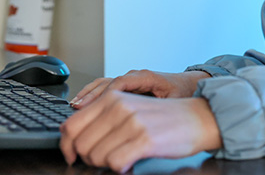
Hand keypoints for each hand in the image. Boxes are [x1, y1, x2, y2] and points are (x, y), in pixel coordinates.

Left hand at [59, 90, 221, 171]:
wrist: (198, 118)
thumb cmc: (163, 118)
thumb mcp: (129, 108)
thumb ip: (103, 117)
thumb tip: (74, 137)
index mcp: (112, 98)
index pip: (71, 125)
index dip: (66, 145)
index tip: (72, 155)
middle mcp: (119, 107)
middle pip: (80, 144)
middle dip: (88, 158)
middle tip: (104, 159)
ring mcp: (132, 123)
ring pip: (96, 156)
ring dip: (105, 164)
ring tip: (121, 157)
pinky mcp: (145, 140)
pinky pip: (115, 163)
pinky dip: (120, 168)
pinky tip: (130, 162)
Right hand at [71, 70, 209, 107]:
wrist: (188, 85)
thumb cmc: (182, 93)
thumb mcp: (173, 100)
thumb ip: (158, 106)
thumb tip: (145, 117)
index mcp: (145, 77)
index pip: (121, 83)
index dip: (106, 95)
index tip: (95, 106)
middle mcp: (133, 76)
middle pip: (107, 82)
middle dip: (91, 96)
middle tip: (76, 108)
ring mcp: (128, 81)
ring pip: (103, 84)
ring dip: (88, 95)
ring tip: (74, 107)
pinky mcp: (126, 88)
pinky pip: (105, 88)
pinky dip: (92, 96)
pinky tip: (82, 106)